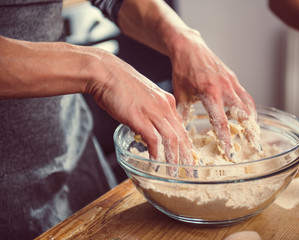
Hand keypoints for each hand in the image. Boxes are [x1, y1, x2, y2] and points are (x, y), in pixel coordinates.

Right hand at [88, 49, 192, 165]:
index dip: (185, 143)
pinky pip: (153, 139)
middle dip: (186, 155)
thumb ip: (150, 110)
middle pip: (181, 134)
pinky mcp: (139, 117)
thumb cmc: (120, 83)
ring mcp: (153, 111)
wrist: (105, 72)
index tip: (187, 155)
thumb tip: (149, 127)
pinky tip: (154, 161)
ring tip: (174, 171)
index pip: (181, 126)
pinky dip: (155, 152)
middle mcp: (164, 106)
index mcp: (167, 100)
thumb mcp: (144, 96)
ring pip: (171, 138)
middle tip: (189, 169)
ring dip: (173, 158)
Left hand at [170, 31, 255, 155]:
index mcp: (210, 92)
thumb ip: (183, 113)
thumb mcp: (180, 93)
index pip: (222, 121)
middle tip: (254, 146)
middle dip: (249, 131)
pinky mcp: (233, 78)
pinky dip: (249, 107)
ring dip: (252, 120)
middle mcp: (225, 87)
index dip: (227, 139)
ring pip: (248, 104)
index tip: (230, 152)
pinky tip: (247, 116)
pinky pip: (245, 95)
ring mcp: (232, 81)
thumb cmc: (183, 70)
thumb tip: (180, 132)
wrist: (189, 47)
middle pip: (243, 114)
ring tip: (254, 134)